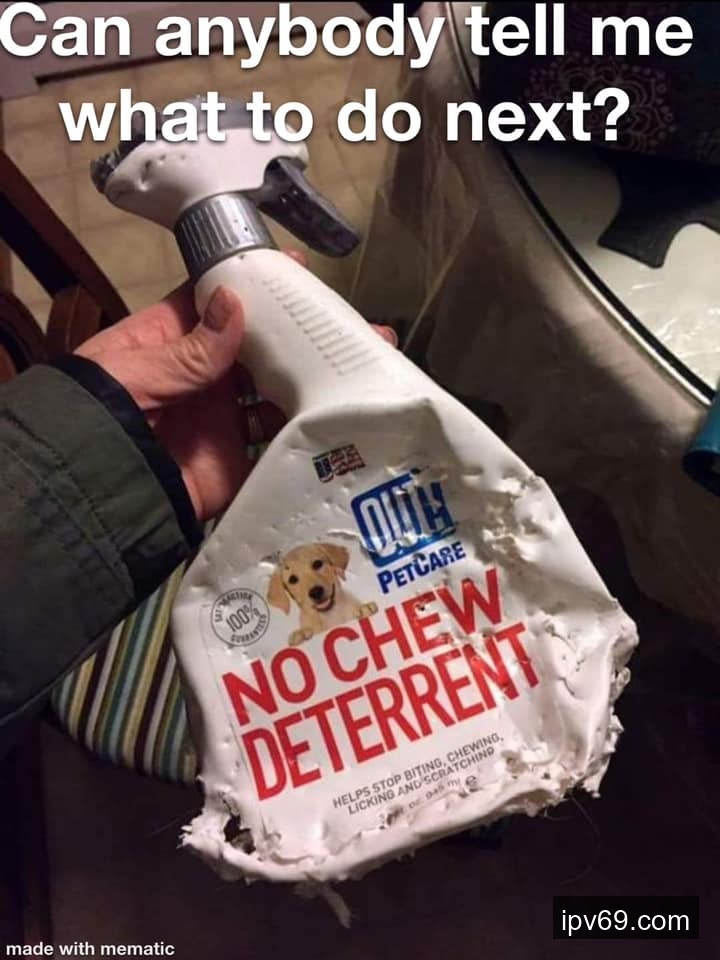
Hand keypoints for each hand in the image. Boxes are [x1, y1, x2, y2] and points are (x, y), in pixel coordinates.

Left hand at [75, 261, 396, 521]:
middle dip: (299, 332)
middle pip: (259, 346)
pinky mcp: (242, 457)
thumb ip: (190, 347)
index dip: (253, 285)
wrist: (100, 496)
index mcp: (171, 343)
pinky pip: (281, 437)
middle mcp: (205, 377)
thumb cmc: (101, 417)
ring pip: (278, 389)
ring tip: (363, 360)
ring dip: (315, 376)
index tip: (296, 270)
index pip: (216, 304)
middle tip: (347, 320)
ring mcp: (226, 418)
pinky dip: (311, 424)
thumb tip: (235, 302)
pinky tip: (346, 407)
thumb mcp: (136, 370)